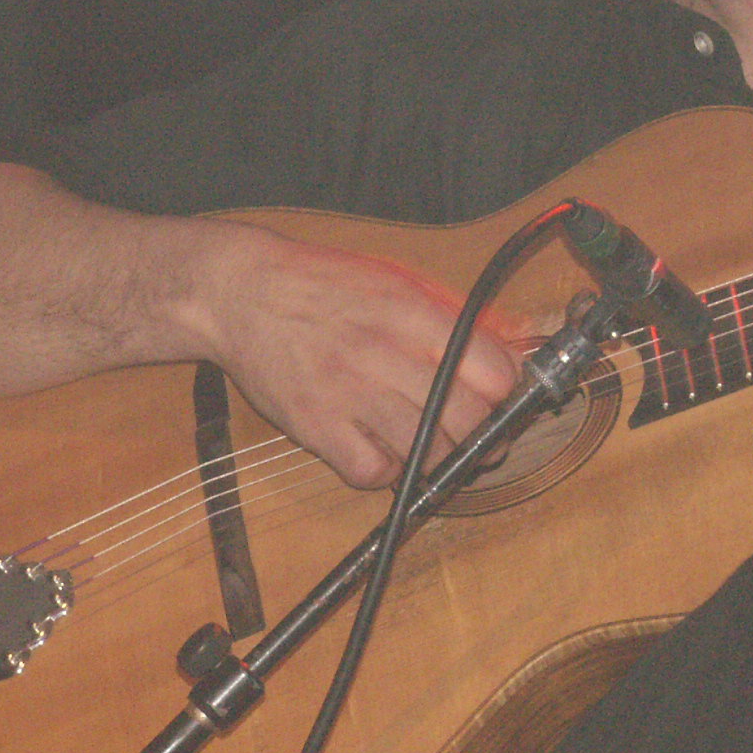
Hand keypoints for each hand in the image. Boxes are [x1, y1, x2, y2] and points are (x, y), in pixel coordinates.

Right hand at [193, 229, 521, 489]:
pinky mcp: (315, 426)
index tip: (503, 396)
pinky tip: (384, 450)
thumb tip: (511, 348)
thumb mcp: (395, 280)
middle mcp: (383, 353)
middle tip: (481, 435)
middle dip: (485, 434)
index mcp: (410, 312)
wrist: (240, 293)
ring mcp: (348, 393)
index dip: (508, 390)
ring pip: (428, 450)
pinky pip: (372, 472)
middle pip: (467, 418)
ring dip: (442, 457)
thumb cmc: (324, 285)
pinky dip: (387, 471)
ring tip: (436, 444)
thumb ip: (452, 315)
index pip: (492, 369)